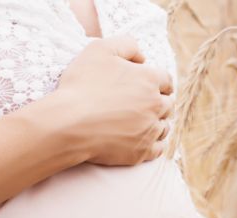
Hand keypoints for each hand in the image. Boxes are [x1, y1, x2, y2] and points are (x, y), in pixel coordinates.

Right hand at [53, 35, 173, 165]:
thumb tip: (142, 58)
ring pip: (164, 127)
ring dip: (158, 124)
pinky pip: (158, 149)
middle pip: (168, 105)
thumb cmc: (81, 85)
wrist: (68, 123)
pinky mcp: (141, 152)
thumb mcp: (100, 49)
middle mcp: (155, 105)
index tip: (151, 87)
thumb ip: (126, 45)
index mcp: (149, 79)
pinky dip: (154, 144)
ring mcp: (149, 130)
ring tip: (144, 124)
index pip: (166, 81)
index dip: (159, 83)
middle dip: (159, 104)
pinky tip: (144, 141)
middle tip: (146, 106)